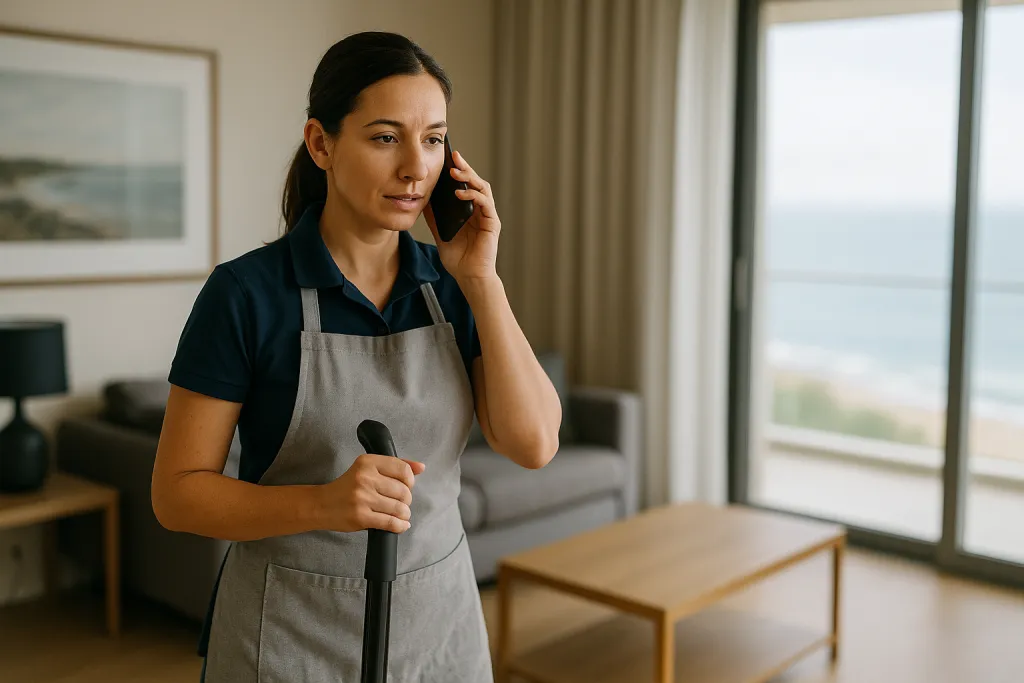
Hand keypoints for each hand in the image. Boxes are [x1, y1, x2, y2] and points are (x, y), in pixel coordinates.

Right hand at [318, 454, 425, 533]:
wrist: (320, 505)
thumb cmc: (346, 487)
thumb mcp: (367, 469)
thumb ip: (394, 465)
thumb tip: (421, 467)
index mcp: (367, 462)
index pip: (403, 470)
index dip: (410, 481)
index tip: (406, 486)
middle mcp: (365, 478)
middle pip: (403, 491)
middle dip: (406, 500)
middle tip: (400, 502)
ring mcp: (362, 498)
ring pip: (399, 508)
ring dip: (404, 514)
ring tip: (400, 514)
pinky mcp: (361, 516)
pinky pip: (390, 522)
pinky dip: (400, 526)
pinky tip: (400, 524)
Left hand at [423, 149, 499, 282]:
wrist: (468, 276)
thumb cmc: (458, 258)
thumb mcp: (440, 232)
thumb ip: (434, 216)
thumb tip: (423, 199)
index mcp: (470, 211)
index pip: (466, 185)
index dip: (459, 171)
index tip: (447, 158)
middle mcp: (481, 211)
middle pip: (476, 182)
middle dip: (465, 167)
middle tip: (454, 156)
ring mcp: (488, 216)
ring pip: (483, 188)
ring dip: (470, 178)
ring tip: (455, 172)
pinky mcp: (492, 224)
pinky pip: (485, 204)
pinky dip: (473, 196)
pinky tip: (460, 193)